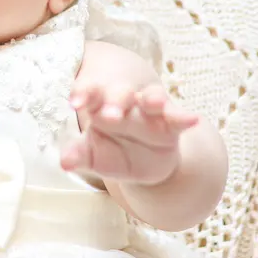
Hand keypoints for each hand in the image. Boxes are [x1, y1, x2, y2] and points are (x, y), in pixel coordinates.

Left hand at [61, 82, 199, 185]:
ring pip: (151, 98)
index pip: (90, 95)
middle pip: (120, 94)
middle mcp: (126, 103)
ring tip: (152, 102)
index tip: (74, 102)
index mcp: (100, 106)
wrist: (143, 162)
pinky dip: (184, 117)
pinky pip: (177, 117)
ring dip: (152, 99)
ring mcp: (149, 111)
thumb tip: (64, 161)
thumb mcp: (94, 156)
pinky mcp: (171, 123)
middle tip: (109, 114)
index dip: (83, 95)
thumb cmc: (112, 153)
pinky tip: (192, 119)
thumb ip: (80, 155)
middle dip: (116, 101)